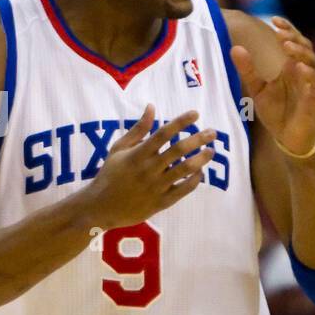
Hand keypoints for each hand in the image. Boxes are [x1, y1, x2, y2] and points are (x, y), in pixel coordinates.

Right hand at [80, 105, 214, 229]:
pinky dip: (195, 180)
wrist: (101, 207)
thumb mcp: (118, 149)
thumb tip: (152, 106)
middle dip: (198, 139)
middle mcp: (149, 169)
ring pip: (184, 170)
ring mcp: (156, 187)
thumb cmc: (110, 174)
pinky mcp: (161, 202)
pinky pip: (183, 190)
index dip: (181, 122)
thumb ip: (138, 129)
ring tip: (211, 151)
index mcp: (138, 154)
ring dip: (201, 159)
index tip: (195, 114)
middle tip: (213, 132)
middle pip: (178, 150)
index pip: (163, 133)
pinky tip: (200, 171)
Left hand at [230, 16, 314, 156]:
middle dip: (295, 38)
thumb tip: (235, 48)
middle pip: (306, 48)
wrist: (288, 139)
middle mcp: (304, 73)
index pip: (294, 41)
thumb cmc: (276, 113)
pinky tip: (300, 69)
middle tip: (280, 33)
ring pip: (313, 63)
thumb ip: (248, 70)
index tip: (274, 20)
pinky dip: (309, 76)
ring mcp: (312, 86)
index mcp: (292, 67)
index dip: (288, 29)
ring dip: (302, 53)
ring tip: (288, 47)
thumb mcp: (257, 89)